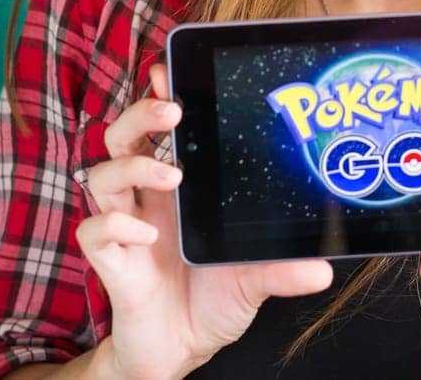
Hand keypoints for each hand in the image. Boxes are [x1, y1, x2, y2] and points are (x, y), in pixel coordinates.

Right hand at [75, 62, 333, 379]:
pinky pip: (94, 233)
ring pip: (101, 175)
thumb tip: (326, 270)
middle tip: (172, 110)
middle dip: (139, 114)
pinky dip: (116, 226)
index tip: (169, 72)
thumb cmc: (214, 299)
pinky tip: (147, 236)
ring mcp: (126, 228)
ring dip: (134, 166)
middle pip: (121, 136)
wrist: (184, 349)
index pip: (157, 129)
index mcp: (178, 189)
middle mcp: (147, 200)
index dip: (156, 97)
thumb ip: (283, 269)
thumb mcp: (256, 279)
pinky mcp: (111, 264)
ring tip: (173, 176)